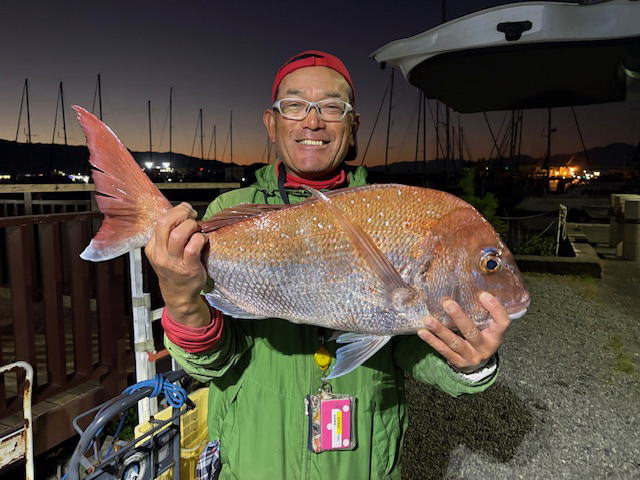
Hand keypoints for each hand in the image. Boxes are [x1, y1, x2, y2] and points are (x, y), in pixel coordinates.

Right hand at [144, 202, 209, 326]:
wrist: (179, 294)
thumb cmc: (175, 269)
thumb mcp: (165, 252)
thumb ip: (169, 234)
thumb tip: (184, 210)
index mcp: (152, 247)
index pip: (160, 221)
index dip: (176, 211)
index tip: (187, 212)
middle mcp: (160, 254)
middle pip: (165, 223)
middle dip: (181, 213)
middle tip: (192, 215)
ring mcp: (173, 262)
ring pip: (178, 234)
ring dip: (191, 226)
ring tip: (197, 229)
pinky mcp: (188, 268)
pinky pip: (193, 247)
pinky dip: (200, 239)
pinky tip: (203, 240)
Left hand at [417, 292, 509, 372]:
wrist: (478, 366)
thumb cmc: (482, 338)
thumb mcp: (488, 328)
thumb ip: (482, 312)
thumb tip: (466, 287)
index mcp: (496, 336)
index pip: (502, 323)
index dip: (495, 309)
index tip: (483, 295)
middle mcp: (485, 348)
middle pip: (472, 332)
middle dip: (459, 318)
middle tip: (447, 303)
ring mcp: (471, 357)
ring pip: (455, 343)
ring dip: (440, 330)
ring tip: (428, 320)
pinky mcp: (457, 362)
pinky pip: (443, 351)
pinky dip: (432, 341)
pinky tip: (422, 332)